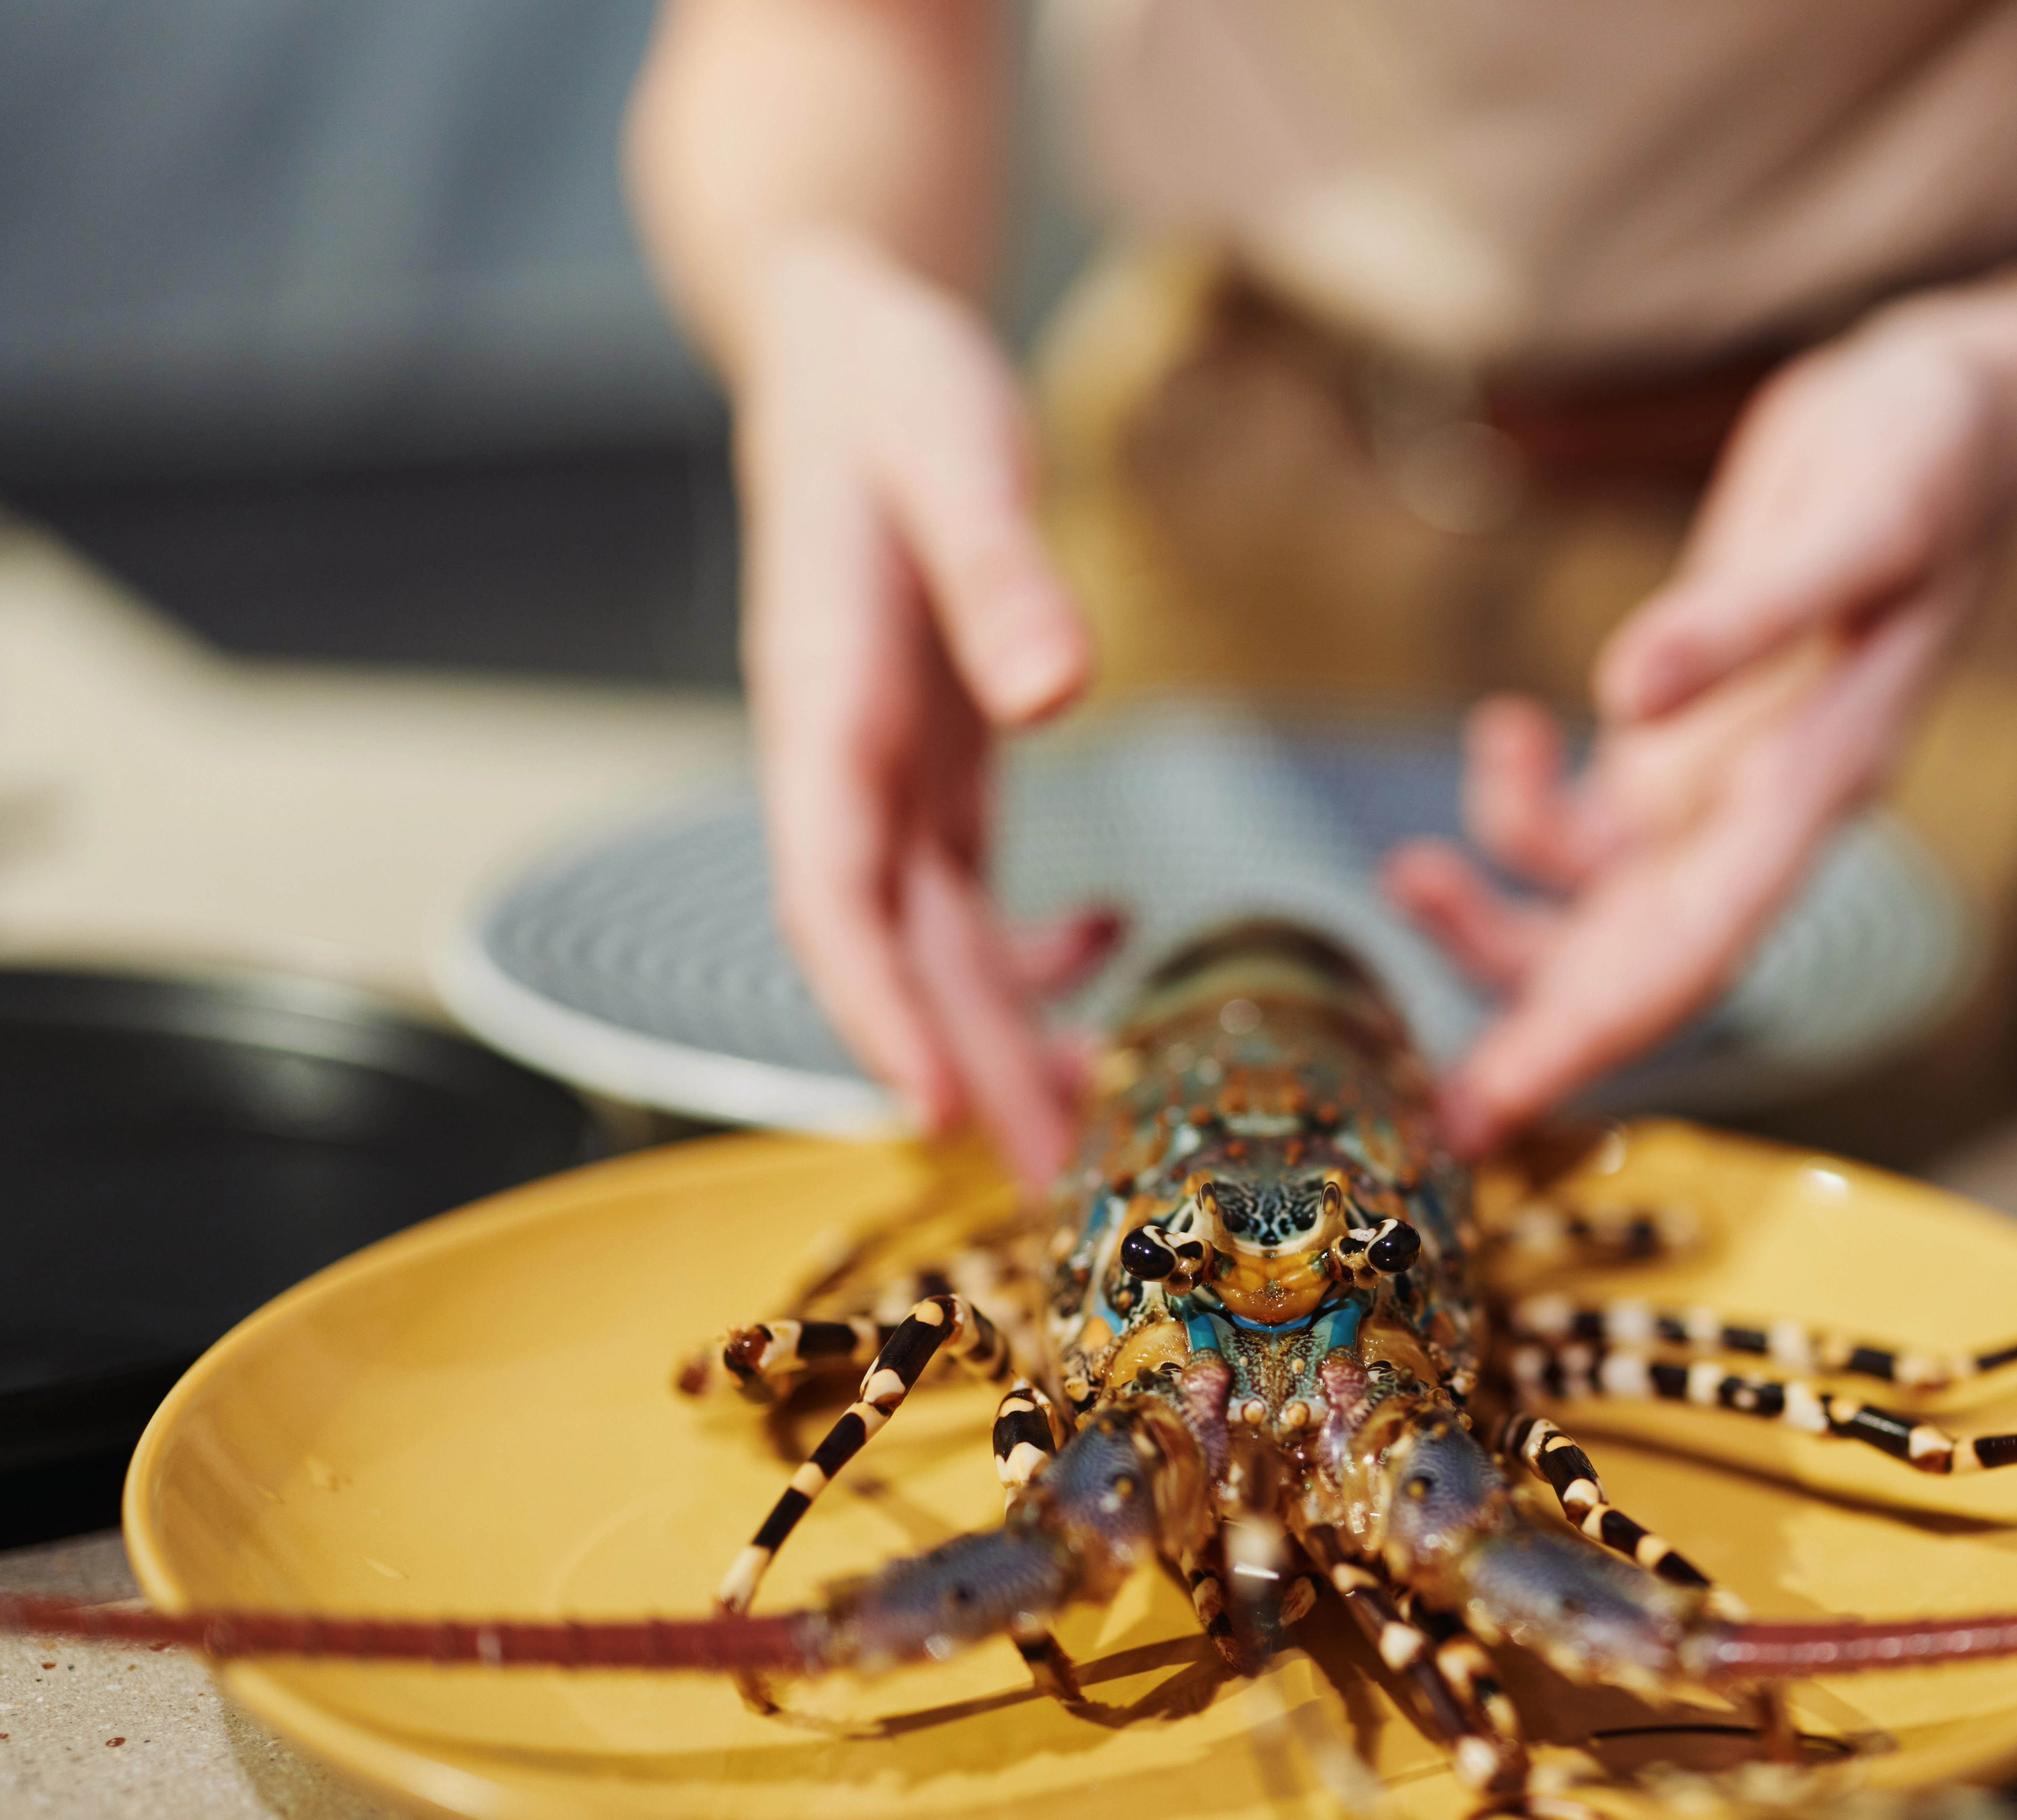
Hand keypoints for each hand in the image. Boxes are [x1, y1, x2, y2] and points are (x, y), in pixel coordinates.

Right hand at [735, 234, 1098, 1185]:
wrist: (854, 353)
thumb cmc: (897, 395)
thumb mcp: (957, 459)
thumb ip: (998, 573)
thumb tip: (1054, 689)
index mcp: (824, 705)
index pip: (830, 889)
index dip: (870, 1003)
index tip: (927, 1102)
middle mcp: (843, 758)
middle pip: (895, 948)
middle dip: (965, 1065)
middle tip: (1056, 1183)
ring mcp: (886, 766)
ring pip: (934, 936)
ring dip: (1001, 1029)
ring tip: (1090, 1124)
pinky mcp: (935, 755)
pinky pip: (966, 883)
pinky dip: (1026, 937)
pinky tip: (1106, 946)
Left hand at [1382, 308, 2016, 1153]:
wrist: (1958, 412)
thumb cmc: (1929, 461)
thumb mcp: (1851, 524)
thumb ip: (1740, 617)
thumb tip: (1624, 695)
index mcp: (1816, 784)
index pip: (1695, 947)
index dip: (1595, 1036)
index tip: (1503, 1109)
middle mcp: (1765, 807)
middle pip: (1635, 959)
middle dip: (1532, 1030)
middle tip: (1430, 1108)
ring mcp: (1721, 781)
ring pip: (1594, 906)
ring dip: (1499, 911)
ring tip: (1406, 873)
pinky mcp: (1685, 736)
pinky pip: (1588, 824)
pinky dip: (1521, 809)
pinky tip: (1504, 734)